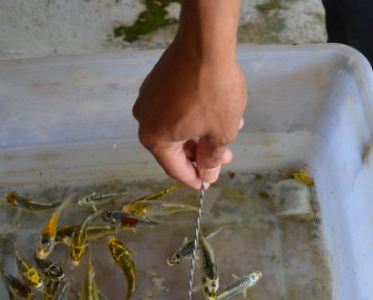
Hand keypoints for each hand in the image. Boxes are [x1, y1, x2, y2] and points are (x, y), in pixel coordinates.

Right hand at [132, 0, 245, 188]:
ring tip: (227, 130)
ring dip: (200, 133)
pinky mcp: (157, 81)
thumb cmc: (212, 91)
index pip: (174, 168)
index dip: (194, 178)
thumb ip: (212, 158)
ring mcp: (148, 98)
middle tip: (224, 156)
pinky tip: (215, 112)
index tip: (208, 183)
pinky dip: (192, 115)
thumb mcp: (220, 133)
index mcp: (154, 138)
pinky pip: (174, 108)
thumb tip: (207, 174)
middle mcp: (145, 119)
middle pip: (174, 147)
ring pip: (176, 126)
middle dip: (201, 153)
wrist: (205, 44)